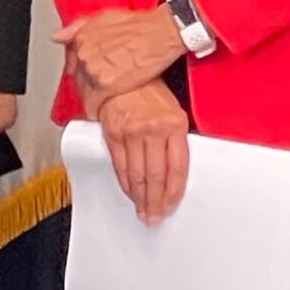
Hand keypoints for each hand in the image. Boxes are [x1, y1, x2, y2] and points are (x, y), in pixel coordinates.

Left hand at [57, 8, 187, 105]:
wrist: (164, 33)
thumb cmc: (142, 25)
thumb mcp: (105, 17)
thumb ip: (79, 27)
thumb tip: (58, 37)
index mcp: (81, 38)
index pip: (71, 62)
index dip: (81, 71)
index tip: (86, 77)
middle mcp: (83, 54)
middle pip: (78, 77)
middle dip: (87, 84)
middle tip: (99, 89)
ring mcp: (94, 70)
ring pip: (86, 90)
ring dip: (94, 96)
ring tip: (106, 98)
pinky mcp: (107, 85)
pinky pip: (95, 102)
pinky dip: (97, 108)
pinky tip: (102, 110)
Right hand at [100, 81, 191, 223]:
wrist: (118, 72)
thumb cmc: (148, 90)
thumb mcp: (174, 110)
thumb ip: (176, 138)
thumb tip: (175, 168)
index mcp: (174, 125)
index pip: (177, 168)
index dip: (173, 192)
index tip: (171, 206)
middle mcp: (152, 130)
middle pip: (156, 176)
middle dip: (155, 201)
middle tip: (154, 217)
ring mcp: (130, 132)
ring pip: (137, 174)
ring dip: (140, 197)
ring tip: (142, 211)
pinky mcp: (112, 134)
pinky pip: (120, 165)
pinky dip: (125, 182)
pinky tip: (129, 192)